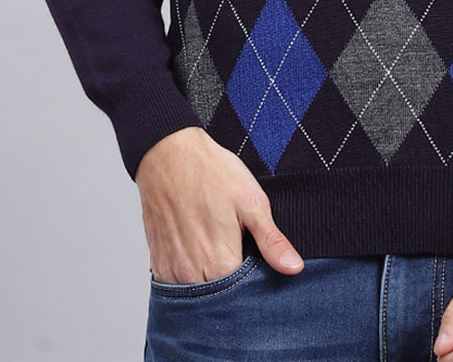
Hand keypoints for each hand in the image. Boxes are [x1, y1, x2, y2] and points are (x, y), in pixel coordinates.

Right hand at [135, 126, 303, 283]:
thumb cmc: (211, 173)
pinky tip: (198, 252)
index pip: (244, 294)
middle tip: (237, 249)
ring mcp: (171, 269)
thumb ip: (271, 240)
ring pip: (197, 294)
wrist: (168, 154)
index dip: (254, 281)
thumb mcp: (251, 201)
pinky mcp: (158, 262)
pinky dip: (189, 276)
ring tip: (217, 249)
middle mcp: (192, 273)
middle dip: (232, 284)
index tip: (256, 259)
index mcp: (220, 261)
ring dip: (209, 281)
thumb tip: (294, 268)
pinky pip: (176, 285)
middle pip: (219, 298)